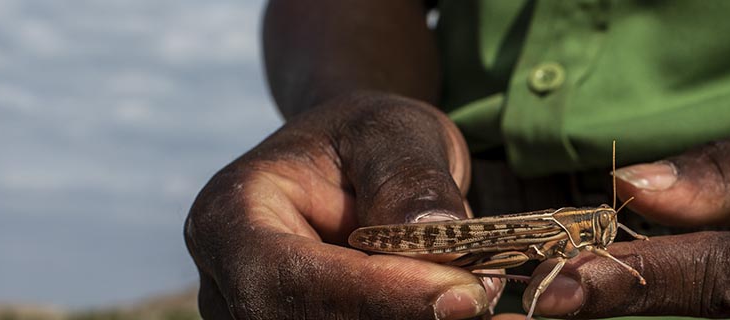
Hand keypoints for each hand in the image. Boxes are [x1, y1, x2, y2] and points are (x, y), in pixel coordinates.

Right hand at [184, 93, 500, 318]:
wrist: (351, 167)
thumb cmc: (365, 140)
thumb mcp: (392, 133)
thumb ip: (408, 181)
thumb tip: (434, 240)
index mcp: (229, 221)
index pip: (292, 279)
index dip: (377, 298)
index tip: (463, 297)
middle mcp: (230, 290)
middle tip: (489, 303)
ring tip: (500, 314)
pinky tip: (477, 317)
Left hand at [524, 118, 729, 318]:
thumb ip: (726, 176)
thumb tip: (627, 191)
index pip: (727, 280)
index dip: (638, 285)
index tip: (559, 292)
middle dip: (625, 308)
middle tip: (556, 295)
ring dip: (655, 316)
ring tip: (599, 292)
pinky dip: (694, 317)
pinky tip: (652, 293)